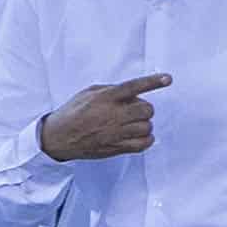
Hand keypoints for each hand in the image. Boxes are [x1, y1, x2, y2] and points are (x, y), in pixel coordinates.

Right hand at [37, 74, 169, 164]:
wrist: (58, 137)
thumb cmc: (74, 112)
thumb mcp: (89, 93)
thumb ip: (112, 90)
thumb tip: (134, 92)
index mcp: (105, 98)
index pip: (133, 87)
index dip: (152, 82)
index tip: (168, 79)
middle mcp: (112, 114)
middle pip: (147, 109)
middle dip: (144, 108)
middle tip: (133, 110)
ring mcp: (115, 132)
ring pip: (147, 126)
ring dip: (144, 124)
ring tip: (131, 124)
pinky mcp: (116, 147)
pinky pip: (144, 144)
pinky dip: (146, 139)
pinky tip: (137, 135)